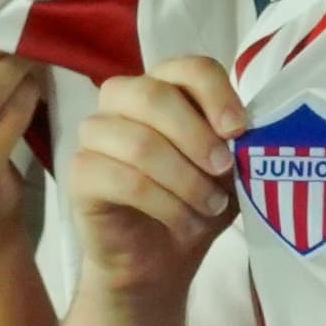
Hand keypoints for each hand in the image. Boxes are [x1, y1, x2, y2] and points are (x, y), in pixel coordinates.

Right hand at [66, 56, 247, 292]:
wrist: (161, 257)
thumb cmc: (196, 201)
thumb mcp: (227, 171)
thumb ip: (233, 144)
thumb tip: (245, 132)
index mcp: (164, 86)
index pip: (188, 68)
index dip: (216, 94)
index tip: (239, 129)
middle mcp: (121, 100)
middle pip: (153, 95)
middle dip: (196, 135)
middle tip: (225, 169)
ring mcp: (94, 134)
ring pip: (138, 143)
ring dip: (185, 179)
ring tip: (212, 205)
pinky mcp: (80, 173)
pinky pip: (124, 180)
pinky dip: (165, 203)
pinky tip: (185, 221)